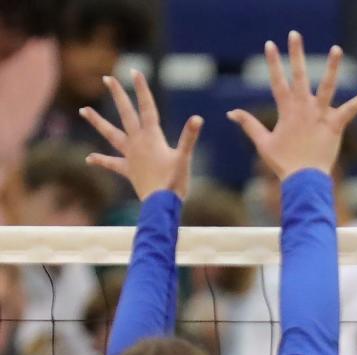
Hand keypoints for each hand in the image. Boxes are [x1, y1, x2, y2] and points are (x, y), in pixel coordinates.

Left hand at [81, 71, 202, 200]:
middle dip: (118, 95)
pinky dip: (101, 161)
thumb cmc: (174, 182)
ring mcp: (130, 156)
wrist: (161, 204)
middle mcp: (138, 142)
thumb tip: (198, 119)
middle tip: (107, 78)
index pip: (147, 108)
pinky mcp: (127, 170)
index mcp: (152, 137)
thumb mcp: (184, 158)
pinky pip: (112, 164)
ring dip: (97, 121)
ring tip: (83, 110)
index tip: (135, 71)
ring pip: (111, 134)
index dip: (142, 89)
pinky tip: (89, 158)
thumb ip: (189, 137)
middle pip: (126, 114)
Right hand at [227, 31, 356, 179]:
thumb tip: (231, 113)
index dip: (273, 63)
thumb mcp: (263, 143)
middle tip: (294, 34)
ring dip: (331, 67)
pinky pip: (352, 109)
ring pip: (327, 86)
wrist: (304, 179)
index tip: (270, 44)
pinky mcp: (336, 125)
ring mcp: (320, 115)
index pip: (277, 81)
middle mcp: (303, 108)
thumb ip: (249, 124)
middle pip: (298, 76)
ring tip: (336, 49)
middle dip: (296, 54)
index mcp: (286, 111)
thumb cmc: (284, 163)